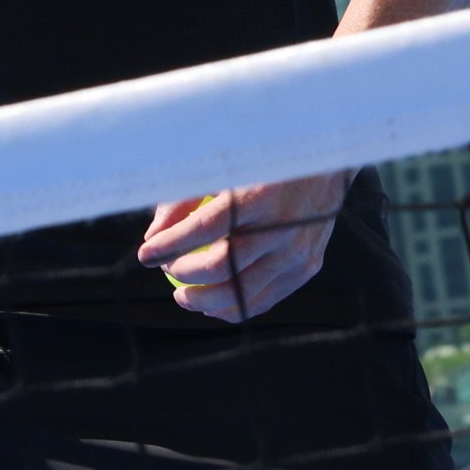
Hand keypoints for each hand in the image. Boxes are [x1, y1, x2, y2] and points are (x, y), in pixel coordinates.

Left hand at [137, 172, 348, 322]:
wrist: (324, 163)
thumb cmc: (261, 163)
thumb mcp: (220, 167)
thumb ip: (183, 199)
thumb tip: (152, 237)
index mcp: (258, 194)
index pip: (205, 228)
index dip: (170, 245)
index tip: (145, 254)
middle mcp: (282, 227)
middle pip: (223, 267)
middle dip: (184, 274)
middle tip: (166, 270)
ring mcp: (298, 251)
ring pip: (244, 292)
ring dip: (205, 301)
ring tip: (182, 296)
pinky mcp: (308, 266)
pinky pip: (267, 299)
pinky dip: (235, 307)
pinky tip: (212, 305)